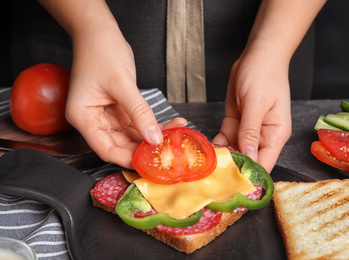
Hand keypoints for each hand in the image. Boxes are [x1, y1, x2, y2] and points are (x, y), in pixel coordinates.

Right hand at [65, 26, 186, 167]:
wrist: (100, 33)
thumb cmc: (101, 52)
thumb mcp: (121, 84)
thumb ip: (139, 112)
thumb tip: (155, 138)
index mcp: (83, 117)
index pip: (105, 148)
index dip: (127, 158)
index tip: (150, 163)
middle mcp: (93, 120)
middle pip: (120, 145)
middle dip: (145, 148)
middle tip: (168, 150)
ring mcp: (107, 116)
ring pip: (132, 136)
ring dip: (153, 136)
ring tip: (175, 133)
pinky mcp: (119, 110)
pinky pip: (137, 124)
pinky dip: (153, 125)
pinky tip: (170, 125)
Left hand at [212, 47, 291, 172]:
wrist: (257, 54)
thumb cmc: (264, 75)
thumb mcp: (256, 104)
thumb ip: (251, 131)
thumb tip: (249, 157)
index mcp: (276, 134)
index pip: (264, 163)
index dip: (249, 175)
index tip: (231, 185)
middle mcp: (263, 135)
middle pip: (248, 159)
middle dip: (232, 168)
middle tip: (212, 177)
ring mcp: (249, 129)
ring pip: (235, 149)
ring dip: (222, 156)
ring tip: (205, 164)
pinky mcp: (236, 121)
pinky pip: (226, 137)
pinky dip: (217, 143)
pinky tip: (206, 148)